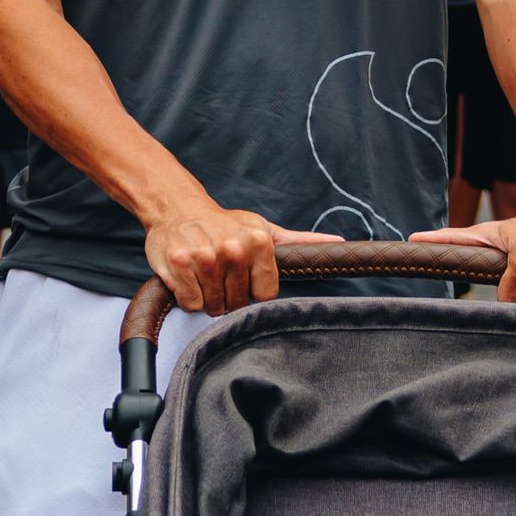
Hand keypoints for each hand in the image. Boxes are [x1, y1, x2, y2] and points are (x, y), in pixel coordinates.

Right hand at [143, 201, 330, 316]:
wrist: (178, 209)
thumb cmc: (224, 224)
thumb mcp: (264, 229)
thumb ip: (299, 241)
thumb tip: (337, 243)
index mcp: (259, 242)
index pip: (265, 295)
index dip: (252, 291)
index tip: (243, 278)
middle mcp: (233, 249)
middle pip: (238, 304)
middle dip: (228, 296)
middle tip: (219, 275)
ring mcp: (204, 256)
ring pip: (213, 306)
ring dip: (208, 298)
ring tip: (204, 275)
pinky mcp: (179, 264)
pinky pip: (191, 303)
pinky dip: (189, 297)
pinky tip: (189, 276)